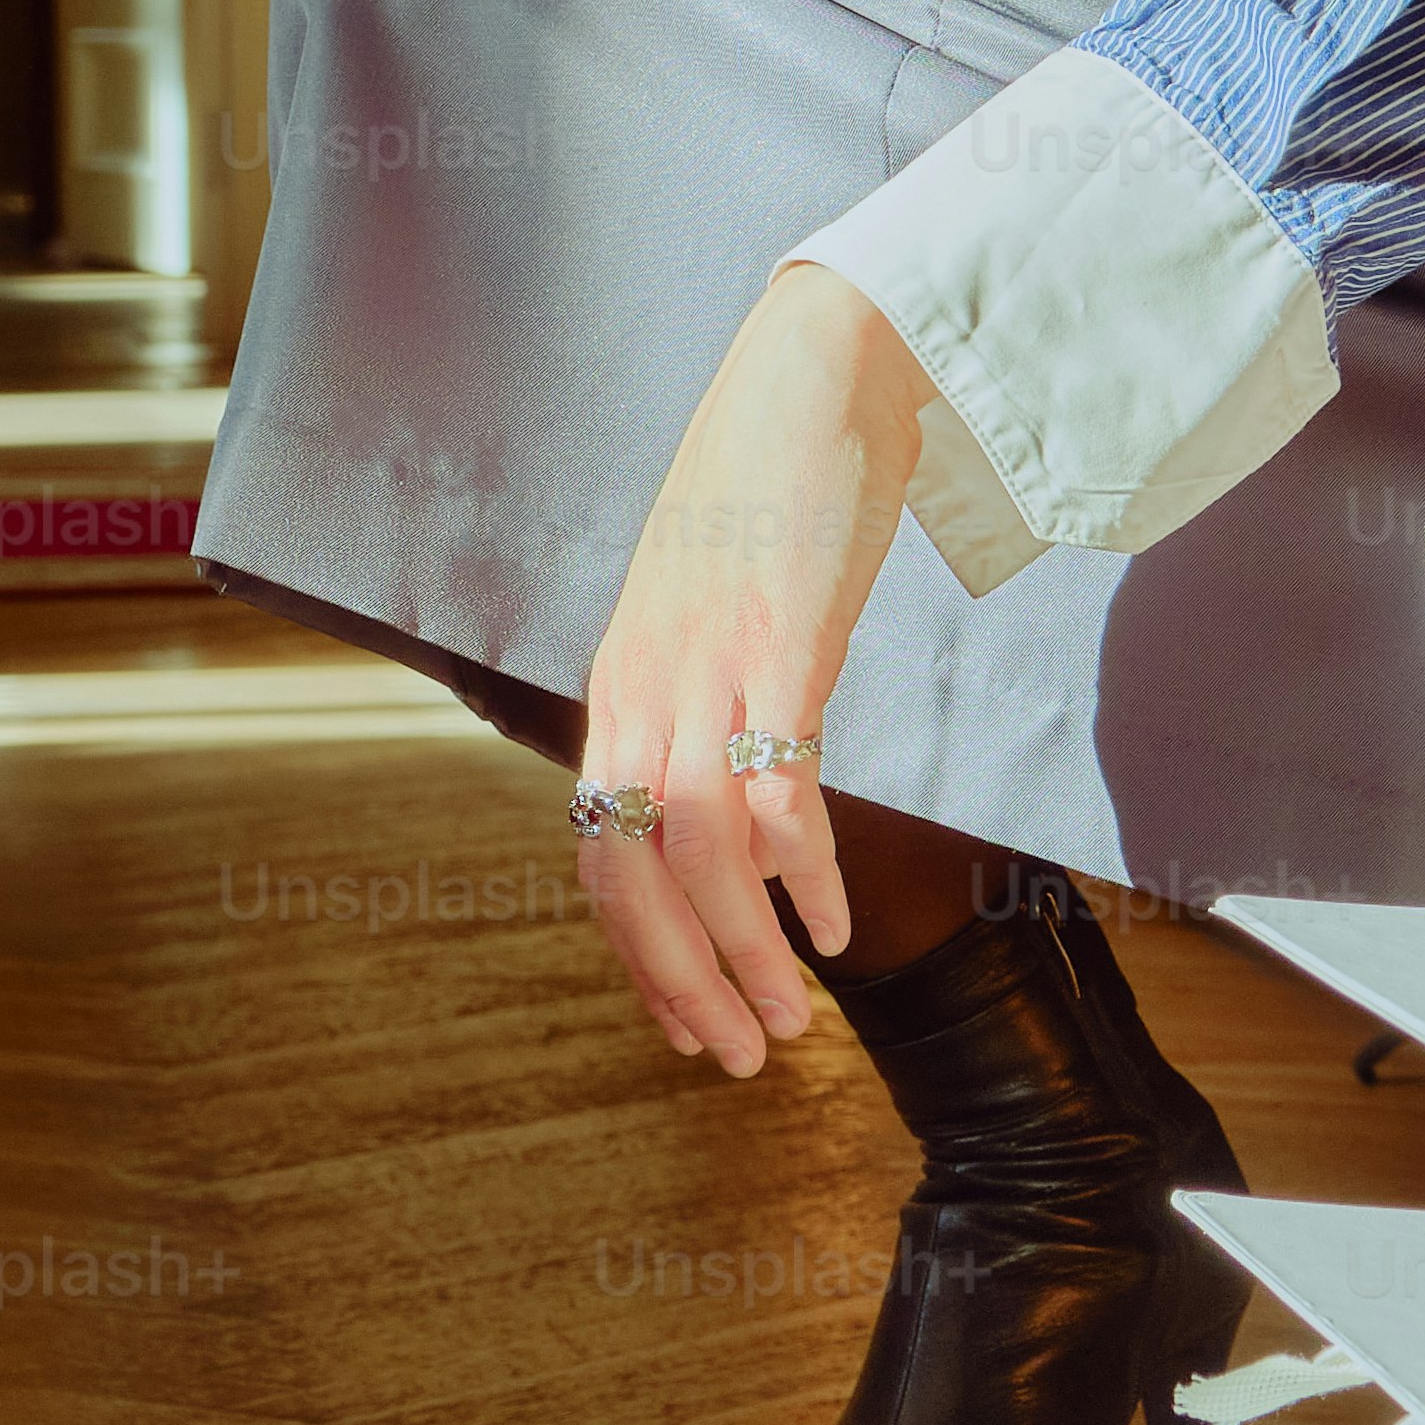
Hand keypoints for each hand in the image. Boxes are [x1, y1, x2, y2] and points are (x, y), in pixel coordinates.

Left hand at [571, 265, 930, 1073]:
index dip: (636, 955)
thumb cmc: (773, 494)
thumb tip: (740, 823)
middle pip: (631, 872)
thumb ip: (709, 708)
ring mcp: (704, 664)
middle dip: (682, 981)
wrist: (819, 367)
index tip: (686, 1026)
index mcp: (616, 687)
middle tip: (741, 1057)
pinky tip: (829, 921)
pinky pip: (774, 789)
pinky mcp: (776, 641)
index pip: (594, 854)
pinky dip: (799, 870)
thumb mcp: (712, 615)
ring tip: (795, 1017)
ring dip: (743, 950)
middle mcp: (641, 686)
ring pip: (696, 852)